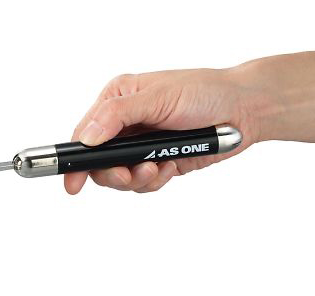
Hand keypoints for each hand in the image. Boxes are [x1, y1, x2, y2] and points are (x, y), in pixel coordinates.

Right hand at [64, 68, 261, 193]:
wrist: (242, 111)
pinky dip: (154, 181)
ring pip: (120, 178)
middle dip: (112, 174)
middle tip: (126, 174)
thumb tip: (87, 137)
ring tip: (156, 167)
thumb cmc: (203, 91)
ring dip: (136, 178)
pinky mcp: (157, 163)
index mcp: (117, 101)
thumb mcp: (157, 97)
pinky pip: (144, 184)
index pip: (84, 134)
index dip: (75, 160)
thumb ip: (117, 115)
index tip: (72, 181)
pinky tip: (170, 165)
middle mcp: (125, 126)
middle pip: (99, 163)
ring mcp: (141, 147)